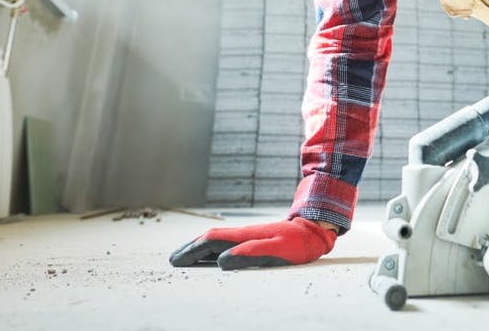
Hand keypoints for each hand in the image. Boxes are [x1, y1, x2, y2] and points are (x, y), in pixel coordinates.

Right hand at [169, 217, 337, 269]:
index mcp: (245, 236)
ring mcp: (249, 234)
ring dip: (200, 248)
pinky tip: (213, 256)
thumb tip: (223, 260)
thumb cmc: (298, 243)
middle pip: (210, 238)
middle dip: (190, 248)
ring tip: (186, 257)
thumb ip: (251, 254)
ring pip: (218, 239)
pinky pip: (227, 243)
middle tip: (173, 260)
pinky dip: (213, 249)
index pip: (211, 241)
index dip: (192, 251)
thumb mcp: (277, 250)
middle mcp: (243, 233)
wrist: (315, 228)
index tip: (176, 260)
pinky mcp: (255, 238)